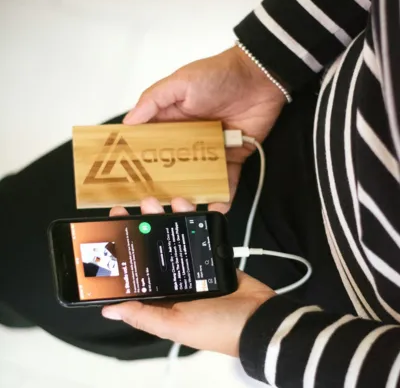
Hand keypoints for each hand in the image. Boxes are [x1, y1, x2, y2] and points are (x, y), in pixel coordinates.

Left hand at [102, 197, 274, 356]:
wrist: (259, 318)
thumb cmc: (215, 326)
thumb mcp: (175, 325)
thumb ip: (143, 316)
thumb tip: (108, 310)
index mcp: (162, 295)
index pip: (138, 268)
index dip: (126, 248)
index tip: (116, 226)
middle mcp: (175, 278)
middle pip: (156, 245)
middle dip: (148, 223)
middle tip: (143, 204)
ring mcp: (194, 264)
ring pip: (177, 234)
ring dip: (171, 216)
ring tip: (169, 203)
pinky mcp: (211, 253)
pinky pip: (201, 232)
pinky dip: (197, 218)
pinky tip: (191, 206)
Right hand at [123, 46, 285, 212]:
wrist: (260, 78)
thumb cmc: (220, 74)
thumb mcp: (180, 82)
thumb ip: (153, 100)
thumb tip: (129, 121)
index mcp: (173, 122)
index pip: (152, 145)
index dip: (141, 160)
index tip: (132, 177)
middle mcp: (189, 139)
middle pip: (174, 167)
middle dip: (167, 184)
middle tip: (158, 201)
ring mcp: (211, 151)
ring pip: (199, 178)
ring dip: (193, 193)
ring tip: (187, 209)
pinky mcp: (232, 157)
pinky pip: (227, 180)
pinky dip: (224, 194)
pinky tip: (217, 206)